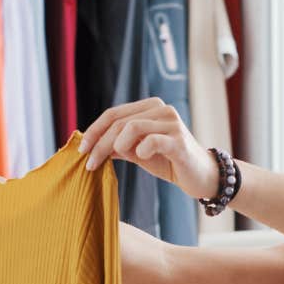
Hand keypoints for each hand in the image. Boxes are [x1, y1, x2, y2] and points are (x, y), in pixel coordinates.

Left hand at [79, 99, 220, 199]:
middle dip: (99, 143)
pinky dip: (140, 150)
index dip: (94, 131)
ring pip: (131, 127)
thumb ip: (119, 146)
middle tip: (89, 163)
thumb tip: (91, 146)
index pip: (114, 114)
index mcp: (150, 107)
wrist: (201, 176)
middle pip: (119, 121)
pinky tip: (140, 157)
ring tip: (111, 160)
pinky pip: (152, 141)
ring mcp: (171, 123)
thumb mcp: (138, 153)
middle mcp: (161, 109)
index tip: (81, 150)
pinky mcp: (179, 140)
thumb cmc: (170, 162)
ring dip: (115, 146)